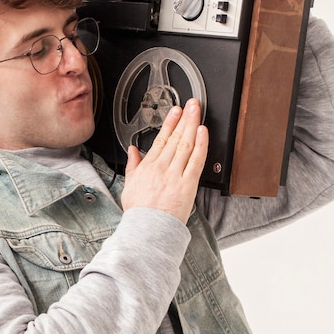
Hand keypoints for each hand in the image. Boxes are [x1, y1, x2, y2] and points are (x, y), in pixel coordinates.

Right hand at [121, 98, 208, 223]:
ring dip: (192, 125)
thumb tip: (132, 150)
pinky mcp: (188, 184)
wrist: (147, 229)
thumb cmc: (140, 211)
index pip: (161, 139)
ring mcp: (175, 174)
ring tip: (197, 112)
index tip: (176, 110)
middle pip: (175, 138)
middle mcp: (162, 167)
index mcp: (149, 166)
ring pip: (186, 145)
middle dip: (184, 118)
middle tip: (191, 104)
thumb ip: (133, 165)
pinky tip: (203, 132)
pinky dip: (200, 145)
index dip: (170, 122)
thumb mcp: (130, 185)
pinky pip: (196, 160)